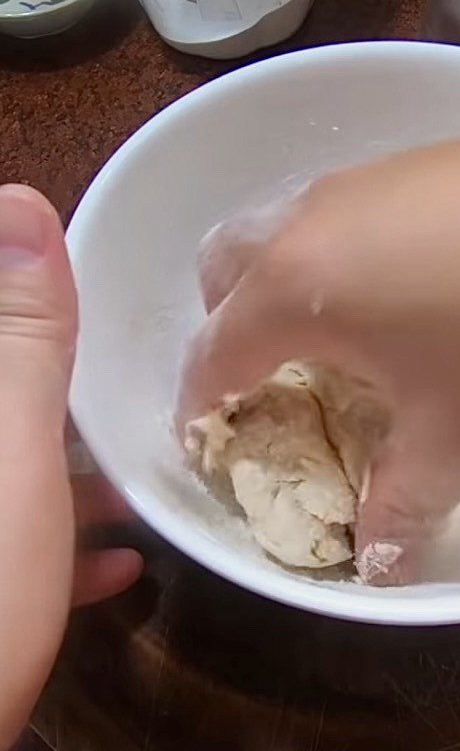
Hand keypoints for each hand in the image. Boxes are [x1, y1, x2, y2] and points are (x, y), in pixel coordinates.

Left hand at [0, 186, 141, 749]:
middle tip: (137, 388)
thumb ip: (19, 337)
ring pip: (14, 463)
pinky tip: (114, 562)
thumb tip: (18, 205)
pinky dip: (55, 535)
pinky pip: (9, 530)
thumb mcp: (5, 454)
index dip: (39, 290)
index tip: (102, 300)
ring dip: (71, 470)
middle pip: (15, 392)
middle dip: (67, 388)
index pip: (4, 314)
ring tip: (138, 483)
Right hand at [178, 0, 459, 584]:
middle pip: (228, 270)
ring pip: (289, 230)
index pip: (213, 353)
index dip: (203, 405)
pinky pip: (351, 213)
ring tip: (340, 337)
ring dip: (288, 285)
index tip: (207, 441)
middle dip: (229, 328)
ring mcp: (373, 177)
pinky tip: (410, 290)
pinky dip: (345, 257)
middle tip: (268, 380)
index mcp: (296, 286)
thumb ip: (402, 502)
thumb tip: (376, 561)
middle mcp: (314, 218)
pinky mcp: (428, 159)